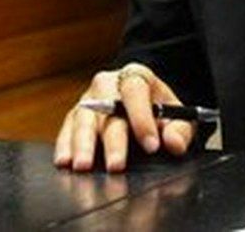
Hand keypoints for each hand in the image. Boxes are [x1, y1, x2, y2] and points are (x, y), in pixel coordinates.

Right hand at [53, 62, 195, 172]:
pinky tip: (65, 161)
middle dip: (113, 140)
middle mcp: (107, 84)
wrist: (141, 101)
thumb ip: (180, 130)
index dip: (142, 118)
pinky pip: (67, 128)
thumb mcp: (178, 116)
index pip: (135, 91)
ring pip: (83, 119)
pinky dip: (64, 145)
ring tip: (83, 166)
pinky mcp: (75, 114)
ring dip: (82, 144)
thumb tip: (174, 144)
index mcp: (136, 77)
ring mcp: (88, 99)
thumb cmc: (159, 109)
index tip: (152, 145)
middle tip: (117, 165)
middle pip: (107, 109)